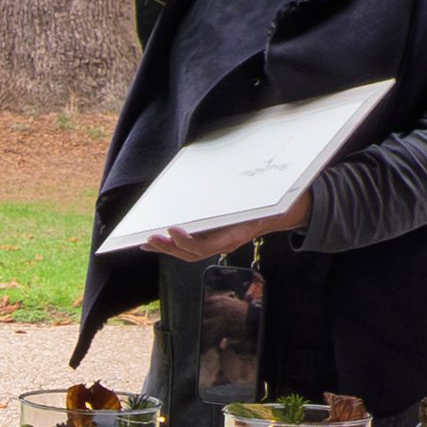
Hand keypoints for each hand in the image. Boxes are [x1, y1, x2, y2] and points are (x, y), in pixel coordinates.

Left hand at [145, 193, 310, 264]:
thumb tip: (236, 173)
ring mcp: (218, 244)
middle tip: (151, 238)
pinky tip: (153, 243)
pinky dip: (171, 246)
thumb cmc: (267, 202)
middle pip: (193, 253)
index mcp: (236, 235)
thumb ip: (246, 192)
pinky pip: (188, 248)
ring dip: (167, 248)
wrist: (278, 213)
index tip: (172, 229)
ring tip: (148, 242)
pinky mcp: (212, 241)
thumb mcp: (261, 197)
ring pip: (188, 253)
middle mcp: (225, 242)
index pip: (209, 246)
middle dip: (171, 247)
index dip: (189, 241)